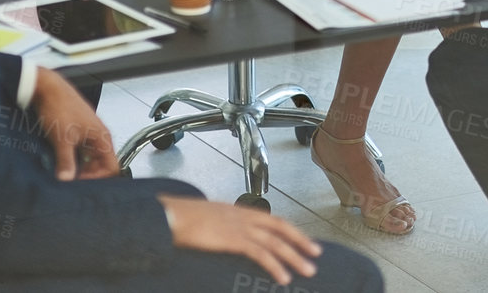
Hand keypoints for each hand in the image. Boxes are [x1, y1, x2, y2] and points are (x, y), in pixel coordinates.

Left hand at [31, 67, 117, 179]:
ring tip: (65, 173)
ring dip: (80, 167)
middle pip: (102, 164)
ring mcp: (88, 133)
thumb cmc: (59, 106)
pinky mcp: (77, 132)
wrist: (47, 88)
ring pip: (90, 158)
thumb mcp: (62, 139)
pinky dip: (74, 159)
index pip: (112, 166)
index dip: (98, 178)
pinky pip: (81, 151)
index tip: (81, 183)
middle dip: (89, 175)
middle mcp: (98, 135)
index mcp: (102, 136)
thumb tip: (67, 180)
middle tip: (72, 182)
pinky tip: (61, 162)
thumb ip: (66, 162)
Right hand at [157, 195, 322, 286]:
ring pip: (275, 242)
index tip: (305, 240)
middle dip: (301, 241)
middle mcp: (244, 216)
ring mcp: (240, 227)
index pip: (273, 220)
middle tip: (317, 254)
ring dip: (294, 257)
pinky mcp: (233, 239)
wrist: (170, 216)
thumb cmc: (184, 219)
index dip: (291, 230)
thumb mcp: (210, 220)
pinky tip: (283, 277)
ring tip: (308, 270)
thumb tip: (230, 237)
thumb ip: (224, 226)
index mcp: (240, 210)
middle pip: (281, 228)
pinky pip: (260, 253)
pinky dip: (275, 265)